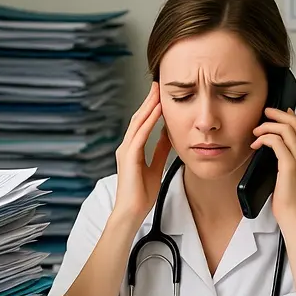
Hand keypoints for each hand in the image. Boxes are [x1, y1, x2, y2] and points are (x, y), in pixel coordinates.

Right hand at [113, 82, 171, 224]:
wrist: (132, 211)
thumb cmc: (142, 193)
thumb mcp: (156, 166)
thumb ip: (160, 150)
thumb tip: (169, 135)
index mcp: (132, 149)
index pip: (141, 123)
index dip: (150, 108)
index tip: (160, 95)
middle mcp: (126, 146)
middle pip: (138, 117)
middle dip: (148, 101)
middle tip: (158, 84)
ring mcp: (126, 151)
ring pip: (138, 122)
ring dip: (148, 106)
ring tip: (158, 91)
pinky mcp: (129, 157)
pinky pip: (140, 135)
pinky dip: (149, 121)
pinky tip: (157, 111)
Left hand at [250, 107, 295, 226]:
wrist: (294, 215)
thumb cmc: (288, 199)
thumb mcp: (287, 174)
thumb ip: (283, 159)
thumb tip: (271, 147)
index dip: (286, 115)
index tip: (273, 113)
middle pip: (294, 123)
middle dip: (276, 114)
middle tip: (263, 114)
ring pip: (285, 129)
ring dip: (267, 126)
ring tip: (256, 132)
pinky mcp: (290, 166)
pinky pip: (276, 142)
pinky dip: (264, 138)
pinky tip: (256, 144)